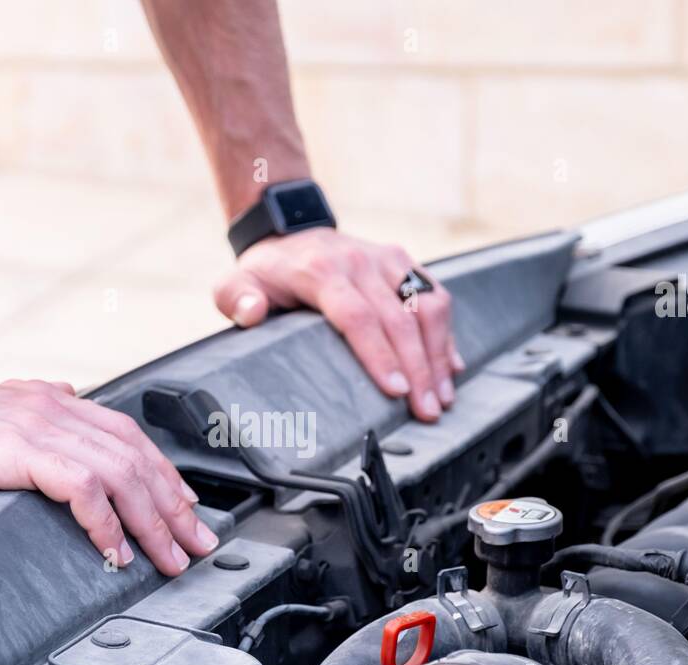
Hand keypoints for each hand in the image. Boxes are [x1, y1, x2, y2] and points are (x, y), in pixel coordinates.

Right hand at [0, 380, 216, 576]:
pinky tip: (116, 553)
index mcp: (50, 399)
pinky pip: (83, 488)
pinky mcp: (20, 449)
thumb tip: (66, 400)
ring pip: (120, 474)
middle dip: (174, 505)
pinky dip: (106, 524)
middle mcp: (53, 405)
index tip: (185, 508)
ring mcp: (39, 424)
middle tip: (197, 544)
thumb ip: (32, 416)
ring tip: (170, 559)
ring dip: (152, 522)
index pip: (126, 435)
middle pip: (136, 456)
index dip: (163, 473)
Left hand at [213, 228, 461, 420]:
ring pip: (427, 305)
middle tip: (427, 410)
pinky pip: (435, 295)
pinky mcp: (403, 262)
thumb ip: (237, 298)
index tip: (395, 391)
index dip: (379, 355)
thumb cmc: (267, 271)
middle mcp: (359, 261)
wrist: (290, 231)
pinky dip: (446, 333)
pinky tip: (450, 368)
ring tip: (443, 397)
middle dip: (418, 368)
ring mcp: (386, 259)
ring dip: (439, 354)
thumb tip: (251, 314)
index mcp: (320, 271)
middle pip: (398, 318)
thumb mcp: (237, 283)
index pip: (357, 316)